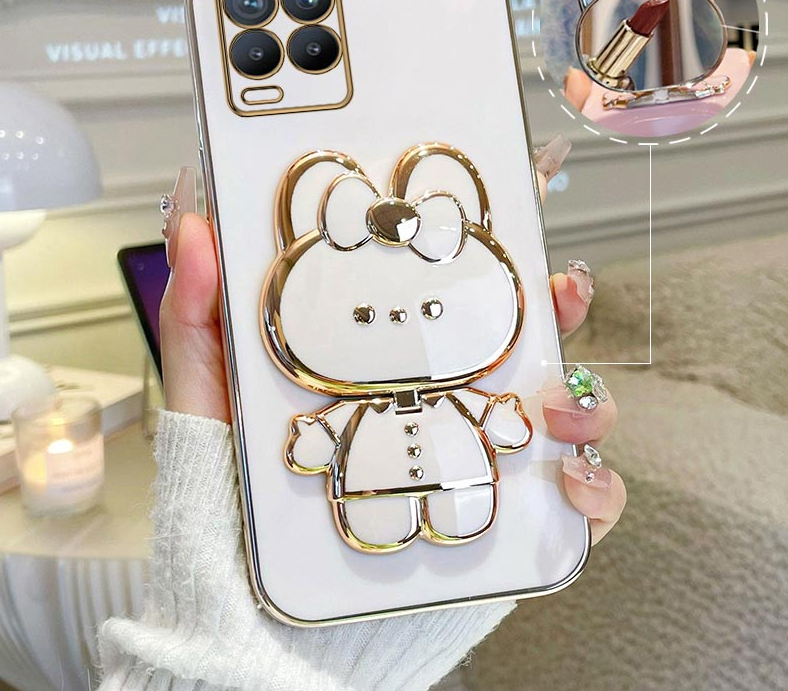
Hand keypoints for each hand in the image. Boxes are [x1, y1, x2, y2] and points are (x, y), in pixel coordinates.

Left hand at [160, 139, 624, 542]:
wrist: (261, 597)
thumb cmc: (239, 486)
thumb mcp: (210, 388)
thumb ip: (201, 312)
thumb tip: (196, 229)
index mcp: (393, 355)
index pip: (455, 288)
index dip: (499, 242)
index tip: (526, 197)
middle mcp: (446, 398)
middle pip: (528, 338)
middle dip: (560, 304)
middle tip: (560, 291)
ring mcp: (481, 456)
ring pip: (568, 410)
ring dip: (585, 398)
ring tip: (555, 406)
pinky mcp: (506, 522)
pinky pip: (579, 502)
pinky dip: (597, 487)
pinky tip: (568, 481)